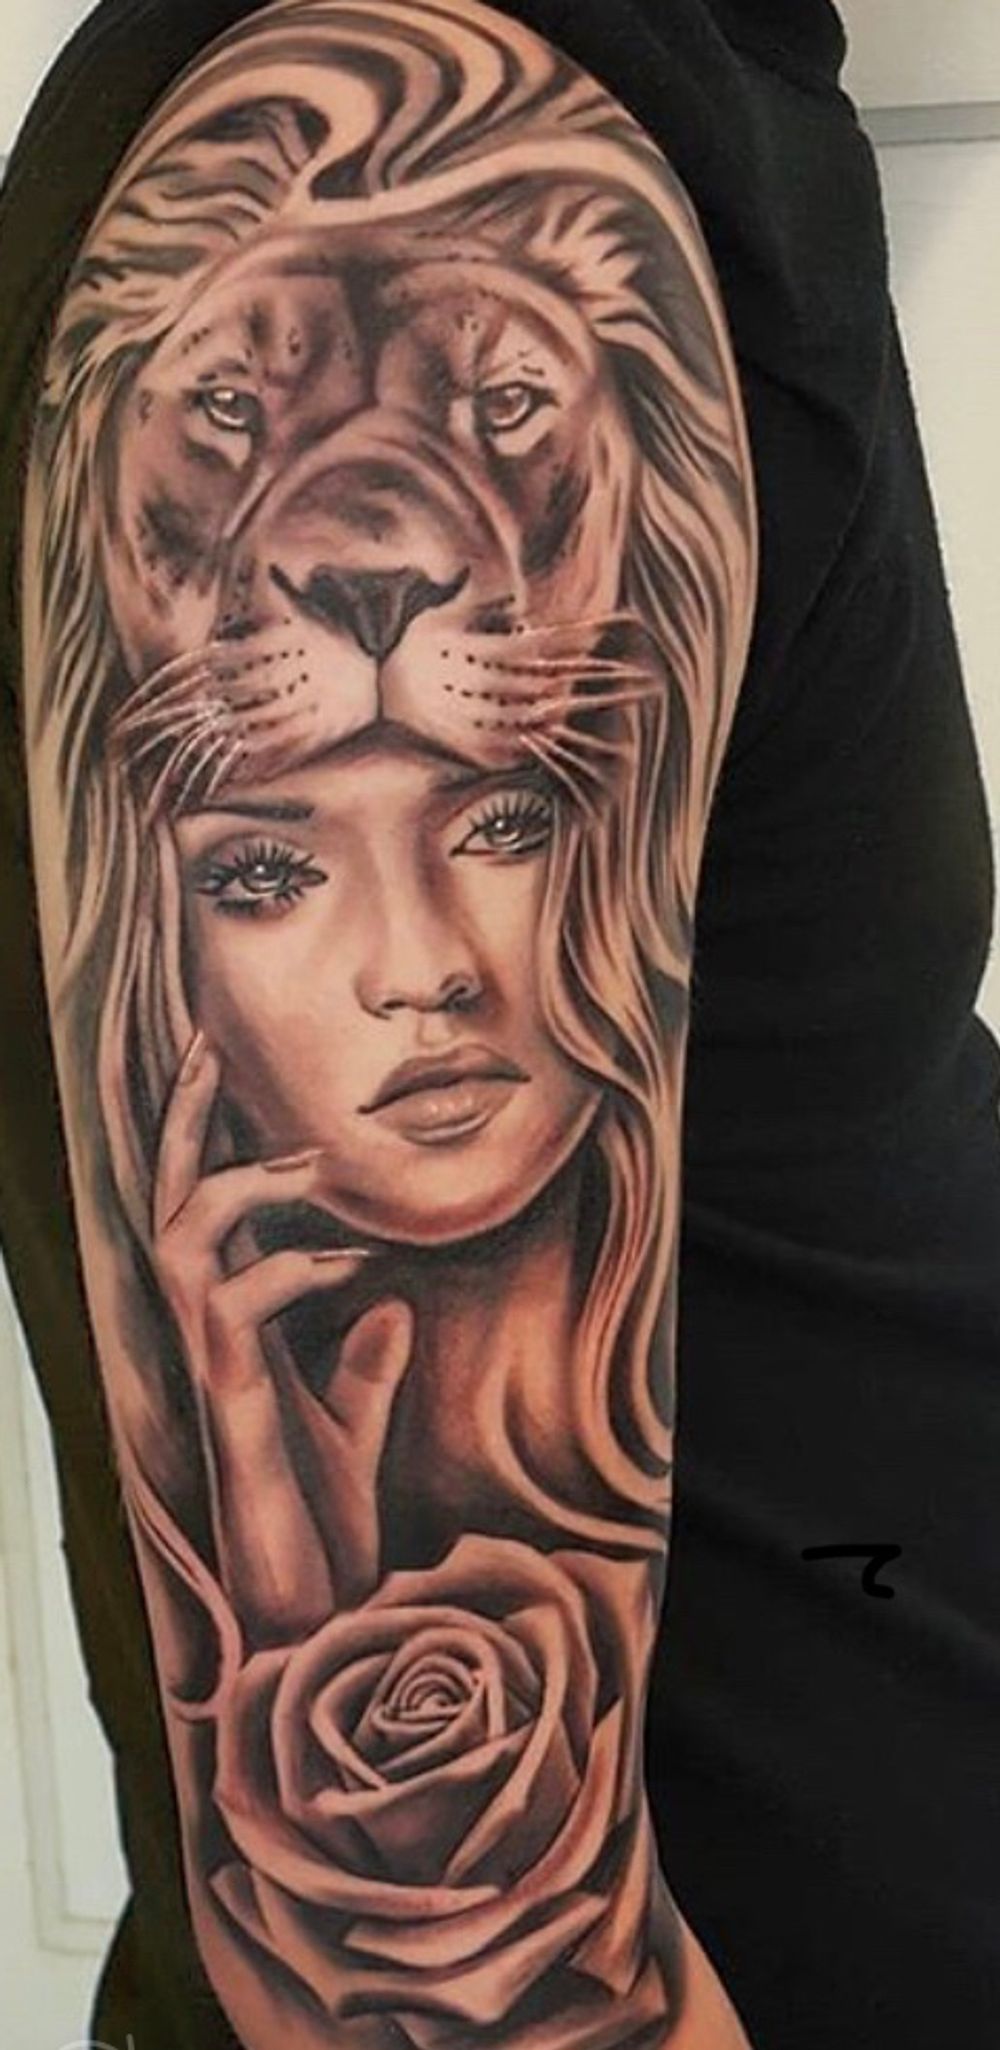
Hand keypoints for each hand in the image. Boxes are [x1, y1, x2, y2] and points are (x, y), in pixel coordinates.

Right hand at [151, 1029, 411, 1640]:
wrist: (315, 1615)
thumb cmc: (323, 1525)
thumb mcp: (358, 1425)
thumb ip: (366, 1365)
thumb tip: (393, 1305)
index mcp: (235, 1332)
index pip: (205, 1214)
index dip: (205, 1137)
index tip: (223, 1061)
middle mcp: (209, 1339)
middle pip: (169, 1203)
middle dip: (186, 1122)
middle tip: (213, 1049)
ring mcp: (214, 1369)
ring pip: (181, 1240)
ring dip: (243, 1188)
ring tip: (311, 1166)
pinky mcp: (233, 1405)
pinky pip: (236, 1311)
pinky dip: (295, 1273)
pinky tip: (356, 1271)